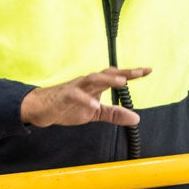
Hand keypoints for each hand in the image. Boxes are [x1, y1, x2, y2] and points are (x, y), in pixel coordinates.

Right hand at [21, 67, 149, 127]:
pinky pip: (76, 96)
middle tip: (139, 72)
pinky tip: (94, 105)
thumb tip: (136, 118)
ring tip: (122, 82)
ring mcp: (75, 88)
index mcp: (95, 85)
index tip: (147, 70)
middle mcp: (87, 83)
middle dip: (123, 72)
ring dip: (108, 80)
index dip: (131, 73)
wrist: (41, 109)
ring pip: (93, 79)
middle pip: (107, 74)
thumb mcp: (95, 113)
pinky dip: (86, 100)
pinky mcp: (64, 96)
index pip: (115, 76)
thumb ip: (114, 114)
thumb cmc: (67, 107)